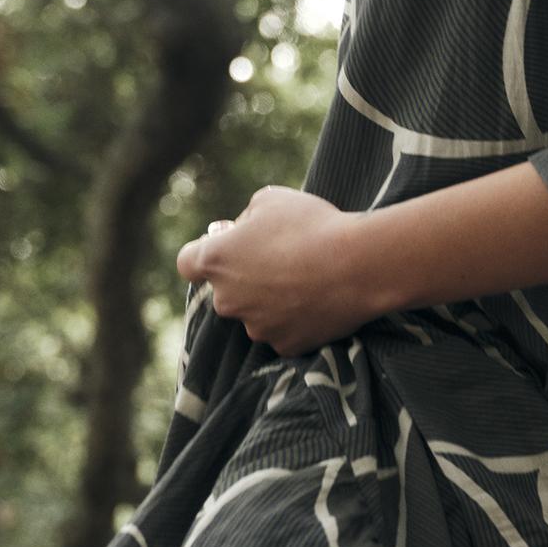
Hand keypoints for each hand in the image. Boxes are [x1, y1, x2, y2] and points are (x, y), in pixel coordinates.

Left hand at [176, 186, 369, 356]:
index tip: (229, 246)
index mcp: (215, 260)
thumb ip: (245, 216)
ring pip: (255, 313)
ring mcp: (256, 327)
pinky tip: (319, 299)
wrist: (359, 265)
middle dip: (245, 276)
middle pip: (225, 290)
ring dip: (271, 299)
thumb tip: (238, 231)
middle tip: (281, 257)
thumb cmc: (312, 225)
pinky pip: (284, 331)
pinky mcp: (285, 346)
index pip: (187, 262)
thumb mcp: (271, 200)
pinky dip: (296, 319)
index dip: (205, 253)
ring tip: (308, 278)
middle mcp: (227, 300)